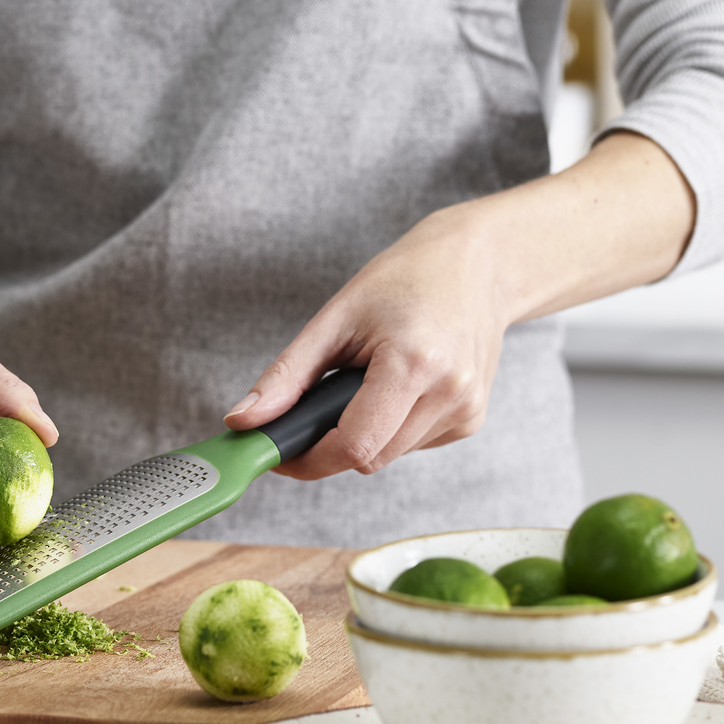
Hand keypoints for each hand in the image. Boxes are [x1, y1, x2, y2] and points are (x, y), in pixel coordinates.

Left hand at [222, 133, 695, 480]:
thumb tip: (243, 421)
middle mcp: (449, 392)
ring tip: (366, 379)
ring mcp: (467, 410)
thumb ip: (288, 376)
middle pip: (368, 458)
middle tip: (312, 406)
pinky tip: (397, 385)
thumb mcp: (337, 317)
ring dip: (361, 434)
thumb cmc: (406, 279)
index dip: (308, 458)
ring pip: (388, 456)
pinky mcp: (472, 420)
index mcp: (413, 362)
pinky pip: (410, 444)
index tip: (277, 453)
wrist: (480, 264)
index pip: (353, 446)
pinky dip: (389, 426)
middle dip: (330, 443)